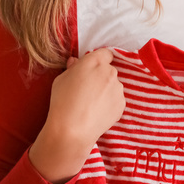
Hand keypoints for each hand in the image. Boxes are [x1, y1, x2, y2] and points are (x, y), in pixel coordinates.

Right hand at [30, 48, 125, 183]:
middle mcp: (110, 72)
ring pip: (113, 86)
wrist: (72, 129)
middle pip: (109, 70)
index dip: (99, 60)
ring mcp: (118, 89)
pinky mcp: (122, 104)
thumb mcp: (61, 79)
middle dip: (100, 77)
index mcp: (95, 62)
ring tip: (91, 104)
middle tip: (87, 90)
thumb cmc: (62, 101)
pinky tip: (97, 112)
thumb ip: (72, 68)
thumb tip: (76, 62)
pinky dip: (109, 104)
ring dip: (105, 91)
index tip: (92, 69)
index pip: (105, 53)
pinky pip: (116, 100)